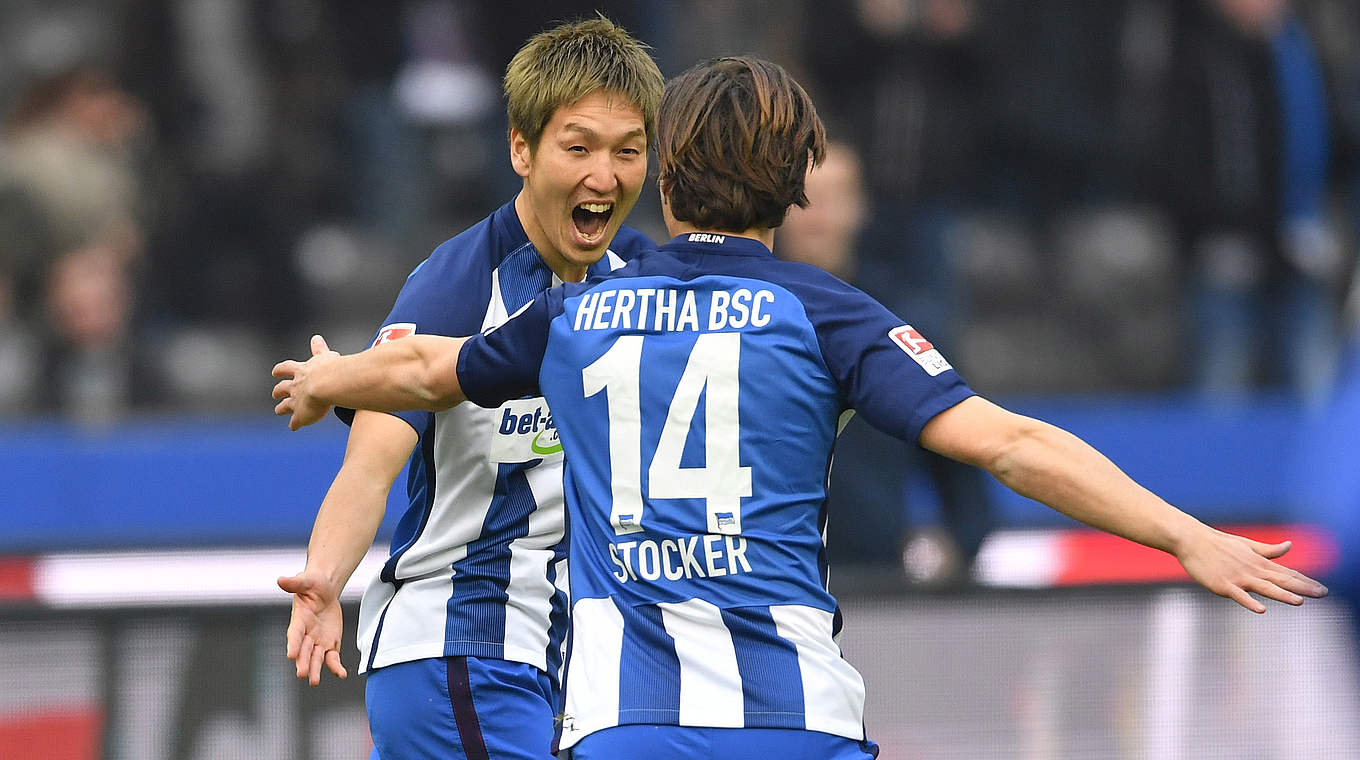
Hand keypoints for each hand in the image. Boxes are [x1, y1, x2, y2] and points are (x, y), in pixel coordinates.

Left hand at [273, 335, 339, 429]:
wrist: (328, 384)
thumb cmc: (331, 369)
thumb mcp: (324, 356)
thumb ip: (319, 349)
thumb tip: (316, 338)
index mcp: (301, 371)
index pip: (287, 369)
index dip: (281, 370)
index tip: (275, 372)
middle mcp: (296, 386)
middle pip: (282, 388)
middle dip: (278, 390)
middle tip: (274, 393)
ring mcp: (296, 401)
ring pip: (285, 405)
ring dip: (281, 408)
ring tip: (278, 410)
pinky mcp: (301, 415)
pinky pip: (295, 421)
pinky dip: (294, 424)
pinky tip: (293, 427)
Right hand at [278, 567, 347, 684]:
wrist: (325, 590)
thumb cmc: (313, 584)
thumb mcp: (306, 580)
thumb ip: (295, 583)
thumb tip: (281, 580)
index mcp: (299, 620)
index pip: (295, 633)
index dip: (293, 643)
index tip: (291, 654)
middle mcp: (306, 634)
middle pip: (304, 650)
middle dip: (303, 661)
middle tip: (302, 673)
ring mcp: (318, 641)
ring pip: (316, 658)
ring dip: (315, 669)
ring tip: (313, 681)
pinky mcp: (330, 644)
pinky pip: (332, 658)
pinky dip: (336, 667)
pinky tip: (341, 674)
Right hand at [1174, 526, 1327, 612]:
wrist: (1191, 540)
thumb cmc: (1218, 543)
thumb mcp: (1247, 544)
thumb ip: (1269, 550)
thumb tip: (1289, 546)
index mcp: (1259, 561)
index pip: (1287, 573)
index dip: (1306, 581)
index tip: (1322, 589)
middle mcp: (1252, 569)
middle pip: (1281, 580)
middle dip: (1304, 588)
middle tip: (1323, 594)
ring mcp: (1237, 577)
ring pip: (1264, 588)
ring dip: (1282, 595)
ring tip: (1299, 601)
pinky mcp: (1222, 585)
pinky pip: (1239, 595)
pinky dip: (1250, 602)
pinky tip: (1261, 609)